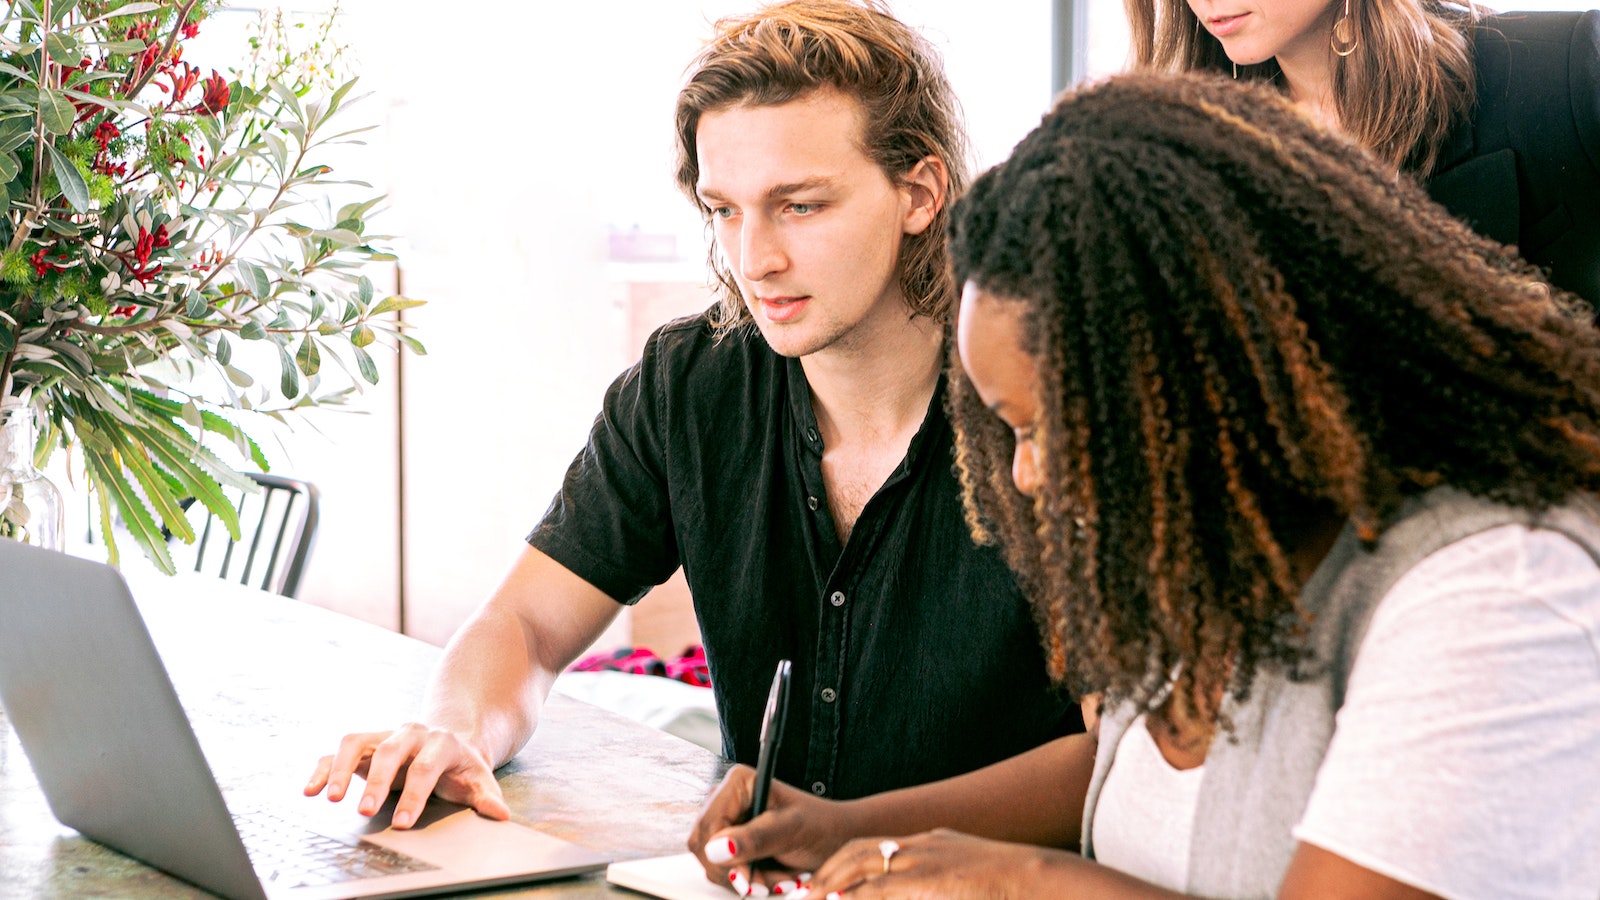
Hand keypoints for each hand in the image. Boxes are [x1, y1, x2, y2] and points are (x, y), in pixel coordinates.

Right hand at [303, 723, 510, 828]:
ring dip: (342, 769)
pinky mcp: (365, 744)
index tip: (402, 823)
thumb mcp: (479, 780)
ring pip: (358, 743)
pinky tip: (310, 789)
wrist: (449, 742)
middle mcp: (410, 733)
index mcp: (442, 742)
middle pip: (390, 752)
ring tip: (330, 799)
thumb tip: (501, 815)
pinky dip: (324, 768)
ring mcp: (385, 736)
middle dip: (377, 782)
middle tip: (365, 812)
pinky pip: (339, 752)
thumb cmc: (462, 767)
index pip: (426, 767)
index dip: (414, 794)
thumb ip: (488, 798)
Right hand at [690, 764, 858, 894]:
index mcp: (738, 783)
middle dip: (737, 871)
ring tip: (780, 878)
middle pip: (704, 846)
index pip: (708, 825)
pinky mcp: (731, 843)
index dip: (721, 856)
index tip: (745, 878)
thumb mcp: (792, 830)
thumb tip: (716, 848)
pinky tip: (773, 878)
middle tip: (769, 883)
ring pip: (713, 863)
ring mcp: (727, 822)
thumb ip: (755, 838)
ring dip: (747, 879)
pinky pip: (724, 870)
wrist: (837, 838)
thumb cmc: (821, 826)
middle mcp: (727, 800)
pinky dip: (749, 881)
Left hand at [809, 829, 1046, 899]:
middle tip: (809, 892)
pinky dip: (858, 896)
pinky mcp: (926, 879)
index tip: (827, 882)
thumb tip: (932, 890)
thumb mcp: (968, 875)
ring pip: (863, 865)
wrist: (1038, 877)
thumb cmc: (1012, 885)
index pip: (877, 846)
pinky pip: (880, 889)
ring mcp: (924, 860)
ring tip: (814, 897)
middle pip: (861, 850)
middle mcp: (923, 846)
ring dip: (834, 883)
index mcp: (933, 843)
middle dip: (830, 871)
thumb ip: (940, 885)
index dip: (847, 863)